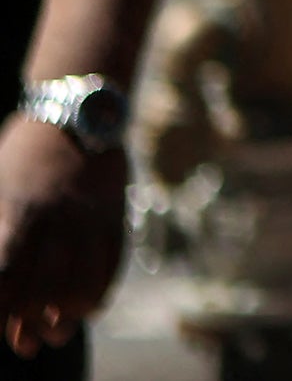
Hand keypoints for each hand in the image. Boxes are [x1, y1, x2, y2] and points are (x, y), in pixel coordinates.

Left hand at [0, 116, 126, 354]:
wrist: (76, 115)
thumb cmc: (21, 157)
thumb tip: (1, 281)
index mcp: (15, 214)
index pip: (5, 279)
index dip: (3, 310)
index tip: (3, 324)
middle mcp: (54, 220)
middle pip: (43, 290)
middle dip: (34, 324)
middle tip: (28, 341)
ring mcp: (89, 218)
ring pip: (82, 282)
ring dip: (69, 314)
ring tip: (60, 326)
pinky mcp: (115, 215)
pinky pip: (112, 264)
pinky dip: (101, 291)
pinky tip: (89, 305)